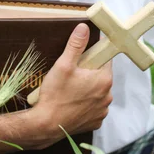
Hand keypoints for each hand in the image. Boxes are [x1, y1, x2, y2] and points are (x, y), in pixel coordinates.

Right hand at [32, 23, 112, 144]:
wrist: (46, 125)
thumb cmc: (55, 94)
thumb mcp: (63, 64)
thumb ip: (76, 45)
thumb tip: (84, 28)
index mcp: (104, 79)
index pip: (104, 59)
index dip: (92, 55)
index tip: (81, 58)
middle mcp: (108, 96)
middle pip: (100, 76)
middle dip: (88, 73)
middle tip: (71, 74)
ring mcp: (102, 111)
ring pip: (97, 92)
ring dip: (87, 89)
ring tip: (69, 90)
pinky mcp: (95, 122)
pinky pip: (93, 108)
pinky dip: (85, 104)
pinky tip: (72, 103)